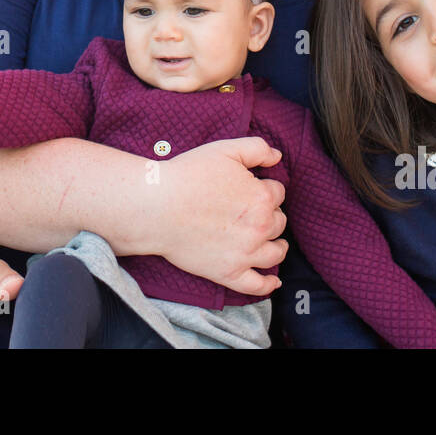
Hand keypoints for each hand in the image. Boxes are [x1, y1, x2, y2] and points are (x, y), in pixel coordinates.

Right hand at [154, 137, 288, 296]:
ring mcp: (246, 253)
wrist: (157, 207)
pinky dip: (268, 285)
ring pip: (275, 252)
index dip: (265, 188)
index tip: (249, 188)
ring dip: (277, 245)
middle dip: (269, 214)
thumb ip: (257, 148)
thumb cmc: (188, 175)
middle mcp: (260, 227)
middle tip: (249, 211)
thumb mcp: (225, 149)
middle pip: (278, 221)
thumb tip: (277, 157)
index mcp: (262, 197)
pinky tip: (273, 281)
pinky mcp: (229, 273)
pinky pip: (257, 285)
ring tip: (272, 242)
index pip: (278, 192)